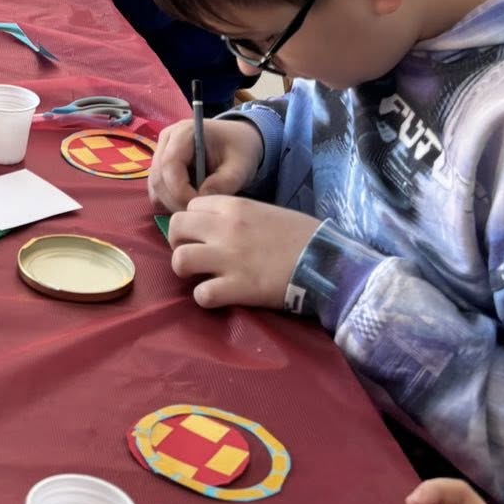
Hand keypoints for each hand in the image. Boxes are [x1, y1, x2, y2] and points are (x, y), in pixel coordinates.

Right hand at [149, 114, 263, 211]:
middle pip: (158, 178)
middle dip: (176, 201)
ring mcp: (160, 154)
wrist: (238, 141)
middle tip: (199, 215)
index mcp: (183, 132)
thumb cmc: (240, 150)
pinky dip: (170, 203)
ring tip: (197, 210)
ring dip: (172, 204)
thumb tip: (202, 201)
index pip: (169, 164)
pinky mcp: (160, 168)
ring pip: (155, 187)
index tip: (201, 207)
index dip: (180, 190)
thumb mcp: (240, 166)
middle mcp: (166, 141)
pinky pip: (157, 191)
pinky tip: (191, 204)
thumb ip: (224, 182)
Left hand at [167, 194, 320, 308]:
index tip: (202, 235)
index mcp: (233, 206)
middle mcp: (224, 228)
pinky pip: (201, 294)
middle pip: (176, 228)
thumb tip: (217, 226)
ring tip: (200, 276)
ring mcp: (228, 258)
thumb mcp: (265, 211)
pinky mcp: (237, 288)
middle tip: (194, 255)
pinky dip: (204, 297)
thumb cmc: (302, 235)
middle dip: (179, 242)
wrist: (327, 261)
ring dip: (185, 270)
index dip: (193, 222)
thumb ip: (238, 215)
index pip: (190, 206)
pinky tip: (217, 296)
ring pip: (180, 260)